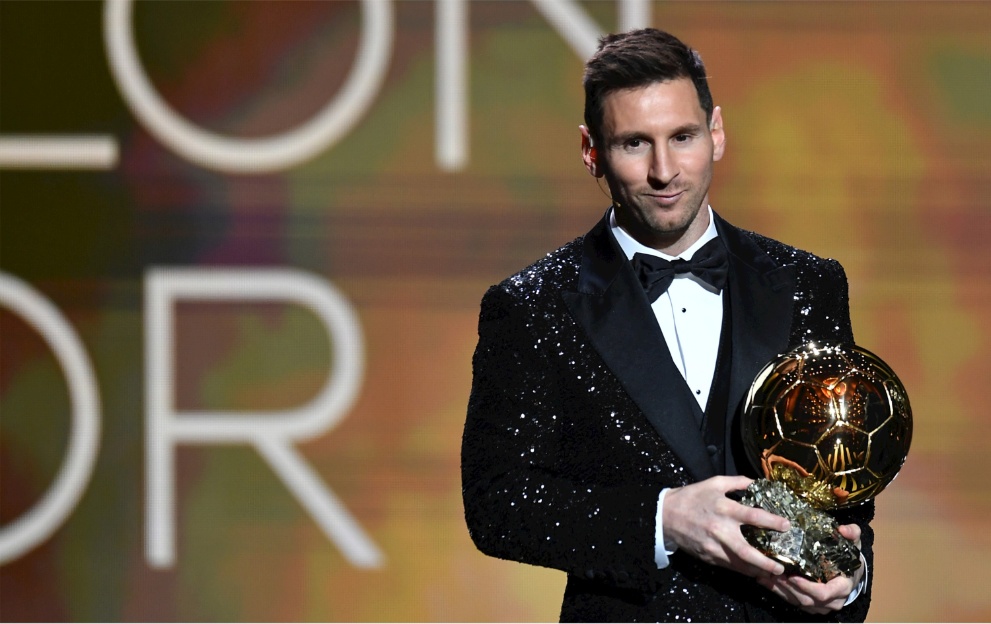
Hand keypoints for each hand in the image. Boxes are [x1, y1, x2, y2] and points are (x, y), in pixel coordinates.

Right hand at [663, 476, 789, 578]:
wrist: (665, 515)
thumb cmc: (692, 496)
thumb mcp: (714, 483)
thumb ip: (738, 482)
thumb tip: (759, 483)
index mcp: (724, 509)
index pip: (753, 517)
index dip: (772, 522)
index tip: (787, 526)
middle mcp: (720, 530)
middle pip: (747, 551)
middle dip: (766, 562)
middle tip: (782, 567)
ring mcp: (713, 547)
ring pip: (739, 564)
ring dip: (757, 570)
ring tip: (772, 574)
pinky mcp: (708, 556)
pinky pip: (729, 566)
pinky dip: (743, 570)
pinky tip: (753, 571)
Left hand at [757, 523, 864, 613]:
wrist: (851, 575)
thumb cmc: (849, 559)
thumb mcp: (854, 544)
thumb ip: (852, 534)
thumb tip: (843, 529)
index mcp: (842, 587)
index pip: (824, 593)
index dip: (807, 587)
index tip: (792, 576)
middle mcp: (832, 601)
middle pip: (806, 599)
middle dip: (788, 587)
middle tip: (772, 573)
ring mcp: (821, 606)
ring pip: (798, 602)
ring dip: (780, 590)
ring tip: (765, 576)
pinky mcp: (812, 606)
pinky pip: (794, 602)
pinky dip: (779, 593)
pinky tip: (766, 581)